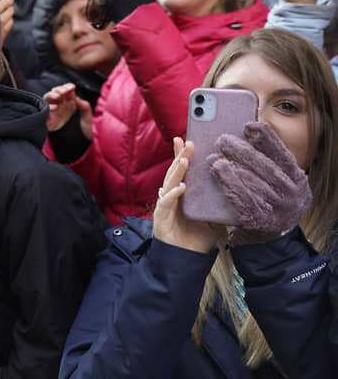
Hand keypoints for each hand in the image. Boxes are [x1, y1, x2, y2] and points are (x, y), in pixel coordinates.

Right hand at [0, 0, 14, 45]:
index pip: (0, 7)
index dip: (6, 2)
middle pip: (5, 17)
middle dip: (9, 10)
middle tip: (11, 5)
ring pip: (7, 25)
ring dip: (9, 18)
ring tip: (10, 13)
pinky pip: (5, 32)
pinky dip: (8, 25)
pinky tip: (9, 22)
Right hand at [43, 83, 92, 137]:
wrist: (85, 145)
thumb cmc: (86, 131)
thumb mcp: (87, 116)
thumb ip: (83, 106)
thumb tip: (75, 97)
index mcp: (67, 105)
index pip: (64, 92)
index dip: (67, 88)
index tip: (72, 87)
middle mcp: (58, 108)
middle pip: (54, 94)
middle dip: (59, 90)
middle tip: (66, 91)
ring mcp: (52, 114)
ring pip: (47, 99)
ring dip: (52, 95)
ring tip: (59, 96)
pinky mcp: (48, 122)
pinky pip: (44, 112)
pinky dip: (49, 108)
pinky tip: (56, 107)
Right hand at [153, 138, 224, 252]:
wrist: (185, 259)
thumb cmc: (197, 238)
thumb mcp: (215, 219)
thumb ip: (221, 206)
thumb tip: (238, 194)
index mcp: (183, 194)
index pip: (182, 171)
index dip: (182, 155)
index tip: (187, 140)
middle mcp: (172, 196)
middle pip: (174, 172)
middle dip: (180, 156)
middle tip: (188, 142)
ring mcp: (165, 205)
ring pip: (169, 183)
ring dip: (177, 171)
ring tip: (184, 159)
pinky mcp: (161, 216)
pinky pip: (166, 202)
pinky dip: (173, 194)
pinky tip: (182, 187)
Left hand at [208, 121, 311, 245]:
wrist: (273, 236)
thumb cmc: (271, 200)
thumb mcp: (279, 180)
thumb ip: (267, 161)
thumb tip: (248, 133)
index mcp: (296, 178)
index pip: (281, 153)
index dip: (265, 138)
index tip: (249, 125)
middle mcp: (291, 192)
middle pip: (263, 165)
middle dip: (240, 150)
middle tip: (221, 140)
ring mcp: (278, 208)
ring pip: (252, 181)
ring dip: (230, 166)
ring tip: (214, 157)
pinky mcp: (261, 220)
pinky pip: (243, 198)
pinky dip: (229, 182)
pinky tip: (217, 171)